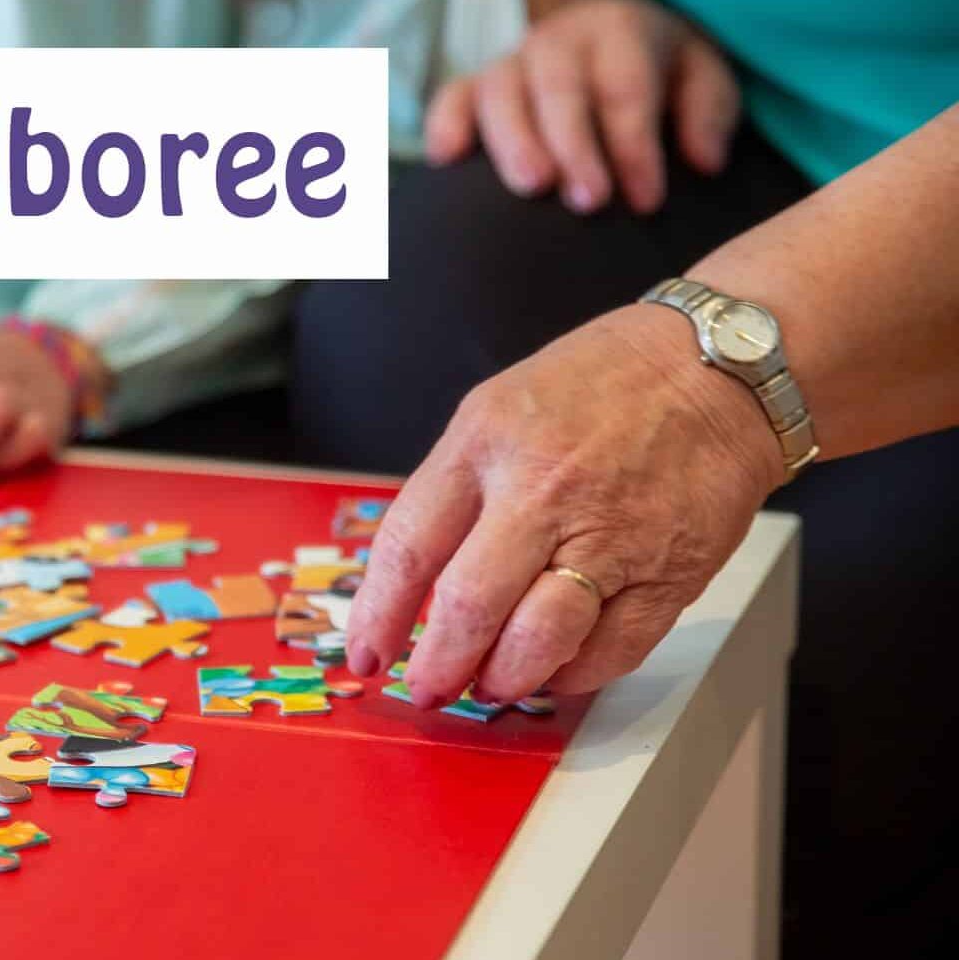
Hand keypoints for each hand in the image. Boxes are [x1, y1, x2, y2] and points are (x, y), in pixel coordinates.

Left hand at [345, 304, 785, 706]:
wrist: (719, 369)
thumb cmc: (603, 386)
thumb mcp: (497, 411)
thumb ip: (456, 491)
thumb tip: (414, 582)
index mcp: (485, 446)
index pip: (409, 547)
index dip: (378, 614)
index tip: (366, 652)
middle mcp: (542, 492)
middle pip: (468, 605)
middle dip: (437, 664)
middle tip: (427, 687)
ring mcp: (609, 536)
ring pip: (538, 639)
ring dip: (503, 679)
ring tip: (490, 685)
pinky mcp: (669, 573)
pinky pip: (611, 651)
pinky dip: (574, 675)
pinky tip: (556, 669)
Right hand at [424, 0, 738, 214]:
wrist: (614, 42)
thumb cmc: (660, 72)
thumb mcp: (702, 78)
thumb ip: (708, 114)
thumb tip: (704, 162)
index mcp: (620, 32)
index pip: (625, 89)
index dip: (635, 146)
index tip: (646, 201)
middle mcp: (560, 41)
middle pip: (560, 90)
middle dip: (574, 147)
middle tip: (588, 201)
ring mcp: (513, 62)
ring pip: (501, 92)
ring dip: (513, 141)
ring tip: (531, 187)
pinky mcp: (477, 86)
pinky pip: (453, 97)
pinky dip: (446, 125)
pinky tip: (447, 160)